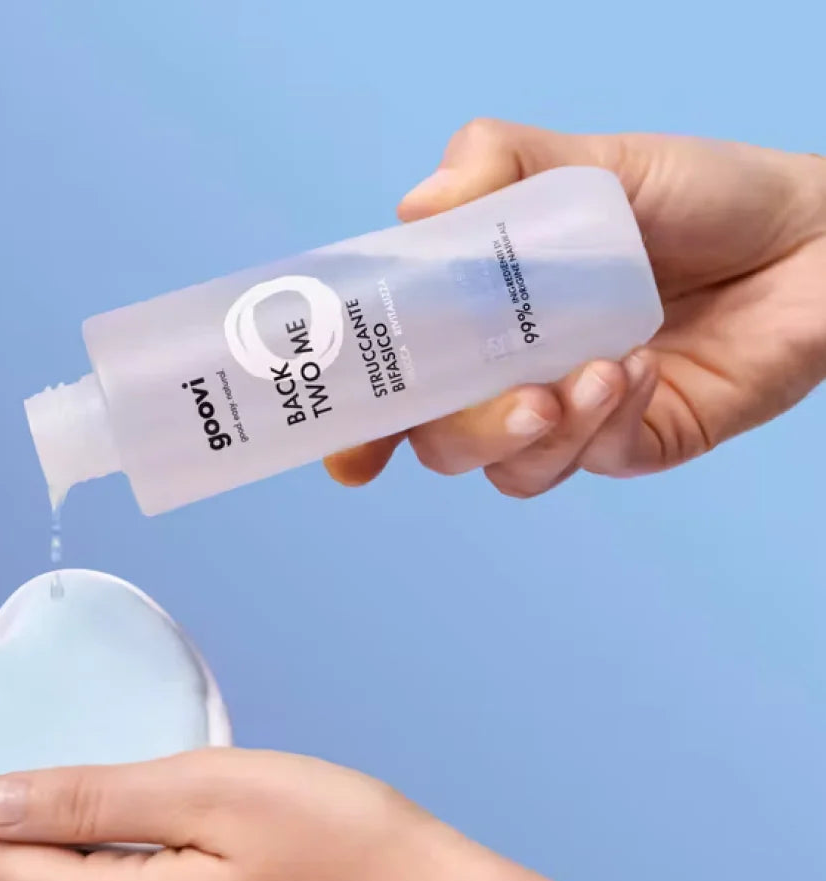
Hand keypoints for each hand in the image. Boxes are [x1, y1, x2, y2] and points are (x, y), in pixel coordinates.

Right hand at [325, 121, 825, 497]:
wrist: (811, 231)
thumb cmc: (696, 196)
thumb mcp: (590, 164)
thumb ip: (500, 165)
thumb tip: (416, 208)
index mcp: (483, 317)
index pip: (403, 380)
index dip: (363, 426)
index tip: (348, 452)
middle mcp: (516, 374)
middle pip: (443, 442)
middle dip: (462, 433)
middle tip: (517, 395)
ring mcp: (575, 416)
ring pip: (511, 470)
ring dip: (537, 434)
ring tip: (591, 374)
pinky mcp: (638, 441)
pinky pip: (599, 460)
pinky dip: (610, 419)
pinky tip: (642, 364)